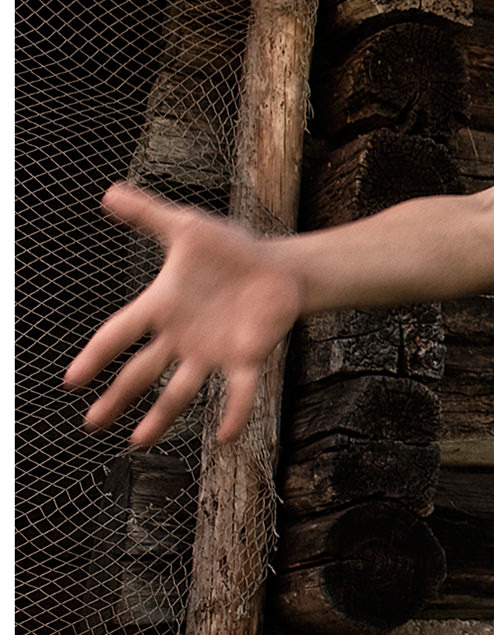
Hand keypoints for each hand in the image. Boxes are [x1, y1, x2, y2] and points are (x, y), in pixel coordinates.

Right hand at [64, 183, 306, 447]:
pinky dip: (235, 413)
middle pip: (143, 372)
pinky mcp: (246, 357)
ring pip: (182, 390)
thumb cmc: (230, 249)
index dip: (97, 355)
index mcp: (162, 307)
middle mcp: (181, 336)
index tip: (73, 380)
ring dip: (161, 416)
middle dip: (118, 396)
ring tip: (139, 442)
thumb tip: (109, 192)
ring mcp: (212, 351)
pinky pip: (239, 391)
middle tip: (92, 423)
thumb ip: (148, 214)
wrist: (278, 266)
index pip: (120, 334)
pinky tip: (227, 437)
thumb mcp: (187, 228)